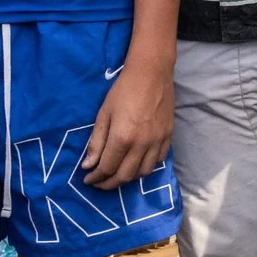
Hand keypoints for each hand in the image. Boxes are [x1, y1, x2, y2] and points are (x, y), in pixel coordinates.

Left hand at [81, 51, 172, 190]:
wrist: (151, 73)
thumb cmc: (123, 91)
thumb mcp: (103, 114)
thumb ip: (96, 142)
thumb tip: (88, 165)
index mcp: (122, 138)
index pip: (107, 168)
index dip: (95, 177)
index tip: (88, 178)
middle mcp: (141, 144)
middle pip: (125, 175)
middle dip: (109, 183)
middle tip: (99, 183)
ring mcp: (157, 141)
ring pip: (143, 172)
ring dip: (128, 178)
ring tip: (117, 175)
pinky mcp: (168, 136)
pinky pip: (158, 161)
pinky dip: (146, 167)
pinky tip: (137, 163)